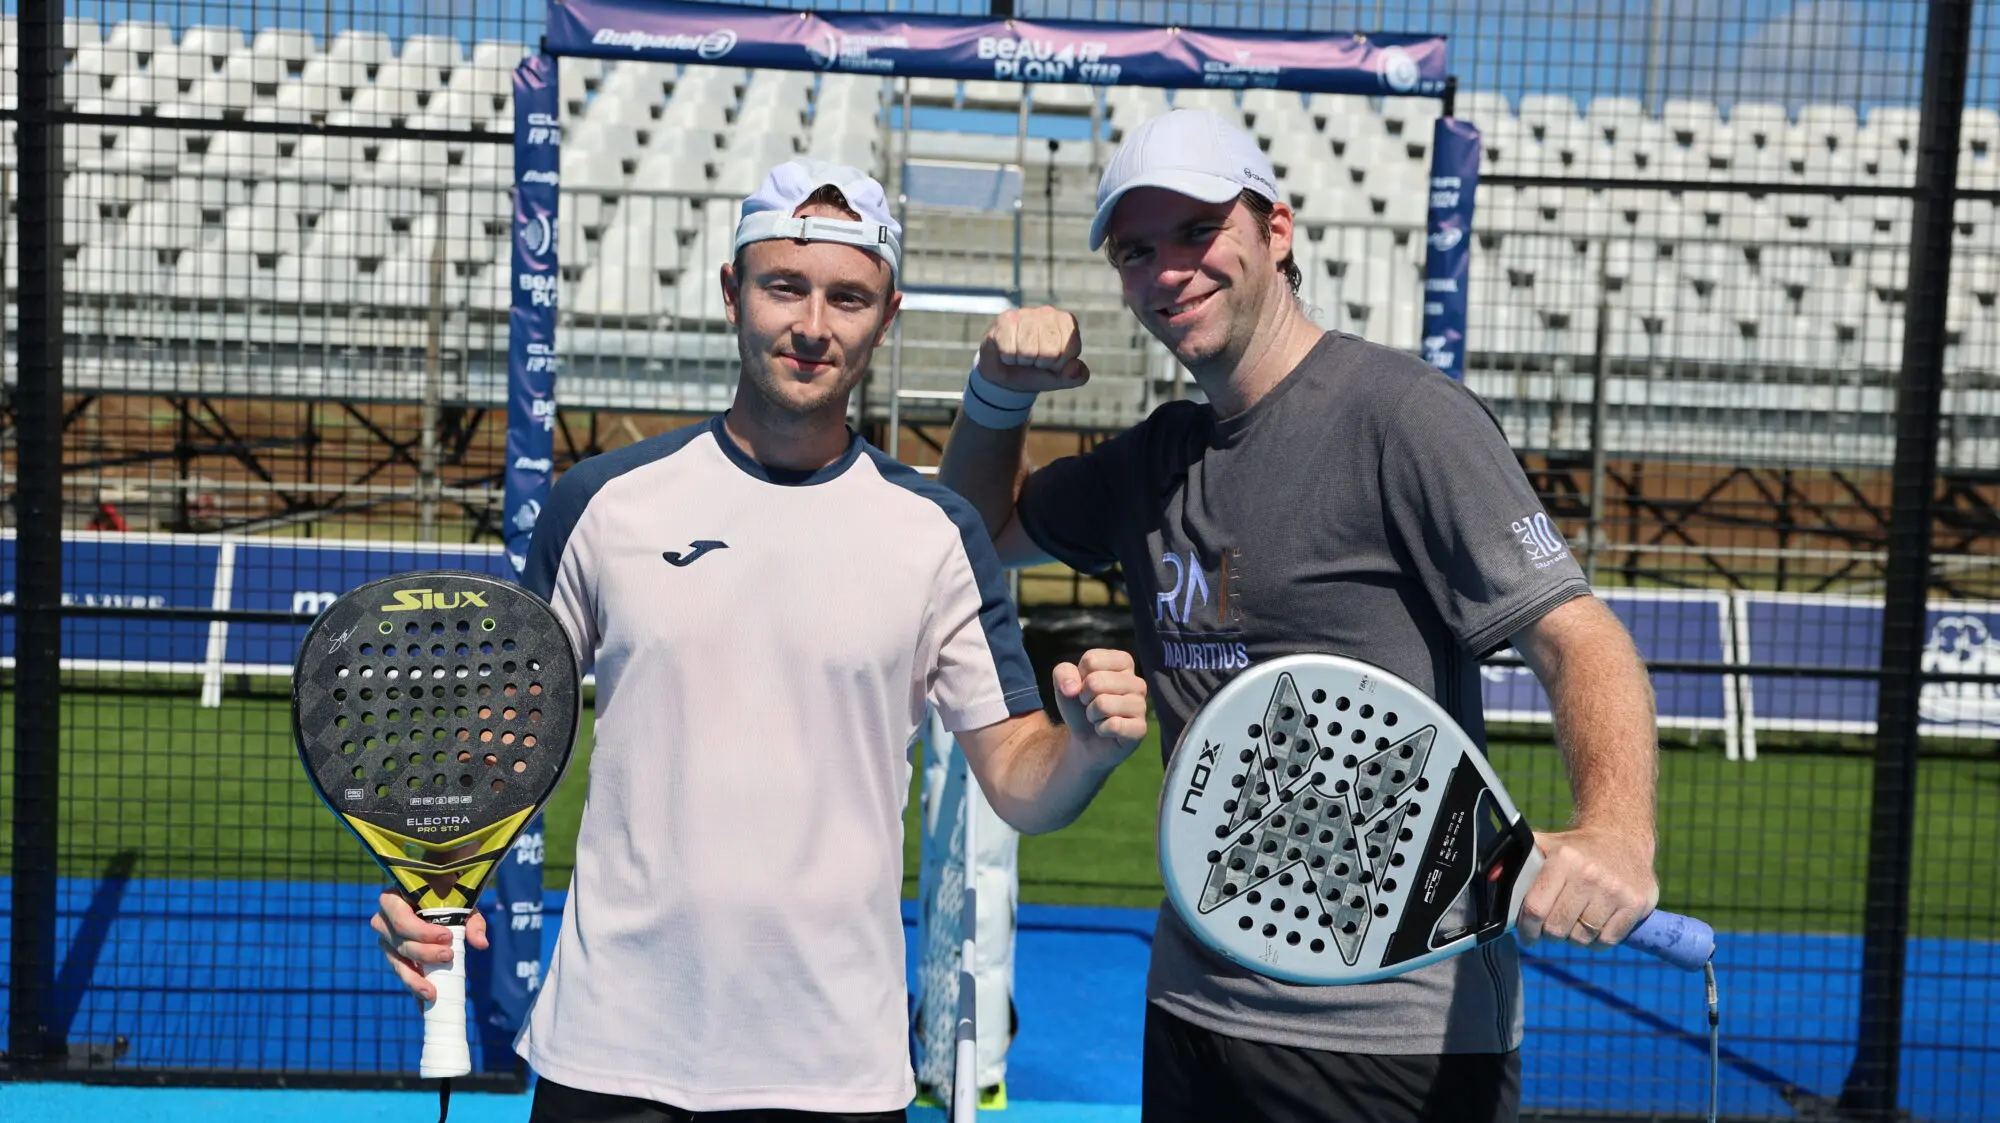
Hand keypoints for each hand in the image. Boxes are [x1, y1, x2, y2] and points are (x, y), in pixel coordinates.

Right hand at [371, 891, 489, 1000]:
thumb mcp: (461, 902)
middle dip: (425, 954)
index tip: (446, 937)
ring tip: (433, 993)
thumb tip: (481, 944)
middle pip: (401, 944)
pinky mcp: (395, 958)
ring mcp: (387, 943)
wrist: (436, 898)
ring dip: (415, 980)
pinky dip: (415, 989)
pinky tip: (424, 1007)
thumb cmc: (447, 896)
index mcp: (393, 901)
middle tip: (449, 956)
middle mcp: (383, 923)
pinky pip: (404, 974)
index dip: (421, 932)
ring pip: (398, 964)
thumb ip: (472, 921)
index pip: (401, 920)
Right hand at [978, 306, 1091, 390]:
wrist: (1006, 374)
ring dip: (1023, 361)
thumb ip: (1077, 376)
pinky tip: (1009, 352)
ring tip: (1022, 355)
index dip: (1059, 364)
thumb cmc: (1037, 371)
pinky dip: (1009, 358)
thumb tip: (1075, 368)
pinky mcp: (1004, 320)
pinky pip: (1009, 350)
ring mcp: (1025, 313)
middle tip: (1034, 359)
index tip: (1051, 362)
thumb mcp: (1061, 378)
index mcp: (1067, 323)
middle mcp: (1048, 312)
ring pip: (1028, 350)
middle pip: (1050, 350)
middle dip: (1041, 363)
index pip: (1069, 350)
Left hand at [1052, 648, 1148, 770]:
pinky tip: (1107, 730)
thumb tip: (1072, 688)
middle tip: (1090, 705)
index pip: (1091, 660)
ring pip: (1103, 704)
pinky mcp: (1140, 728)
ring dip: (1092, 714)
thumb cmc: (1079, 706)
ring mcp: (1141, 705)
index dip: (1078, 677)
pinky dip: (1101, 730)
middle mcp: (1137, 682)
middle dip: (1084, 698)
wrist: (1084, 740)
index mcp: (1123, 662)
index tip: (1084, 687)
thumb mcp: (1064, 684)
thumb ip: (1063, 673)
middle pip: (1095, 681)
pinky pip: (1113, 725)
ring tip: (1099, 717)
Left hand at [1518, 824, 1658, 949]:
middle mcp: (1590, 874)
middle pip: (1557, 928)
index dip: (1527, 929)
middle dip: (1550, 934)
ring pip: (1582, 938)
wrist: (1623, 837)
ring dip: (1574, 937)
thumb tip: (1490, 878)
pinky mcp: (1637, 904)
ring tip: (1575, 922)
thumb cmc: (1577, 848)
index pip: (1535, 909)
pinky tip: (1595, 924)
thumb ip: (1518, 861)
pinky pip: (1608, 940)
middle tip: (1552, 928)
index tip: (1527, 935)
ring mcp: (1616, 890)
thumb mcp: (1546, 846)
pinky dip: (1598, 940)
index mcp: (1564, 860)